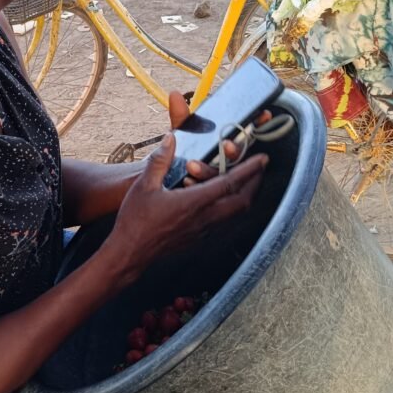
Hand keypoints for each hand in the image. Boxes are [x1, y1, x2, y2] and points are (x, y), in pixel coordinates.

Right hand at [103, 132, 267, 277]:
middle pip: (242, 201)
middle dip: (255, 183)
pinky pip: (224, 221)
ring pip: (236, 213)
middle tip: (258, 169)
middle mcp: (204, 218)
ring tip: (244, 182)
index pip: (230, 183)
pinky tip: (222, 200)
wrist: (129, 254)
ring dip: (244, 196)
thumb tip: (170, 138)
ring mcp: (203, 231)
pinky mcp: (199, 238)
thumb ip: (160, 160)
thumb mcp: (144, 186)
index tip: (263, 158)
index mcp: (194, 203)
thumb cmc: (135, 220)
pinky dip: (231, 207)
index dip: (249, 170)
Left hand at [167, 90, 269, 186]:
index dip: (257, 124)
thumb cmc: (179, 159)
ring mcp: (220, 183)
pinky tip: (186, 180)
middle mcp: (228, 165)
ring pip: (224, 178)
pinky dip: (197, 186)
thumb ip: (181, 120)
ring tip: (192, 165)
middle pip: (238, 158)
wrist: (163, 191)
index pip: (246, 135)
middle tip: (227, 144)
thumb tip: (174, 94)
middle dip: (236, 151)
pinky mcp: (208, 198)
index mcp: (227, 148)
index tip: (264, 113)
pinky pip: (210, 194)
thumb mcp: (181, 140)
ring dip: (210, 170)